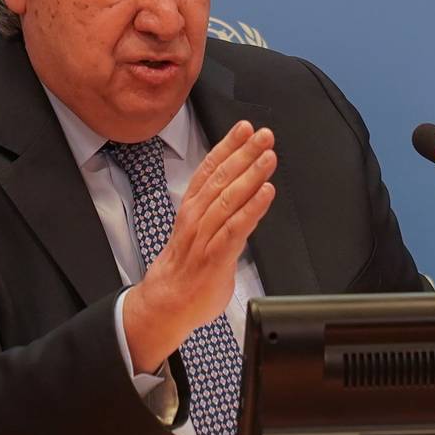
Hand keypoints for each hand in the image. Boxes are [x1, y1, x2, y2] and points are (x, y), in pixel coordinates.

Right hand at [122, 120, 275, 373]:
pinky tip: (265, 193)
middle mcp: (197, 217)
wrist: (166, 305)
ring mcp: (205, 235)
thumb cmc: (184, 270)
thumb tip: (239, 198)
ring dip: (251, 175)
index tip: (243, 129)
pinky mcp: (216, 256)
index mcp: (192, 208)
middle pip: (222, 178)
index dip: (227, 146)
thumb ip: (217, 213)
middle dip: (244, 153)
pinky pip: (236, 228)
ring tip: (268, 157)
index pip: (209, 170)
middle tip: (263, 135)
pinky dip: (252, 208)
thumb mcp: (196, 232)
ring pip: (229, 198)